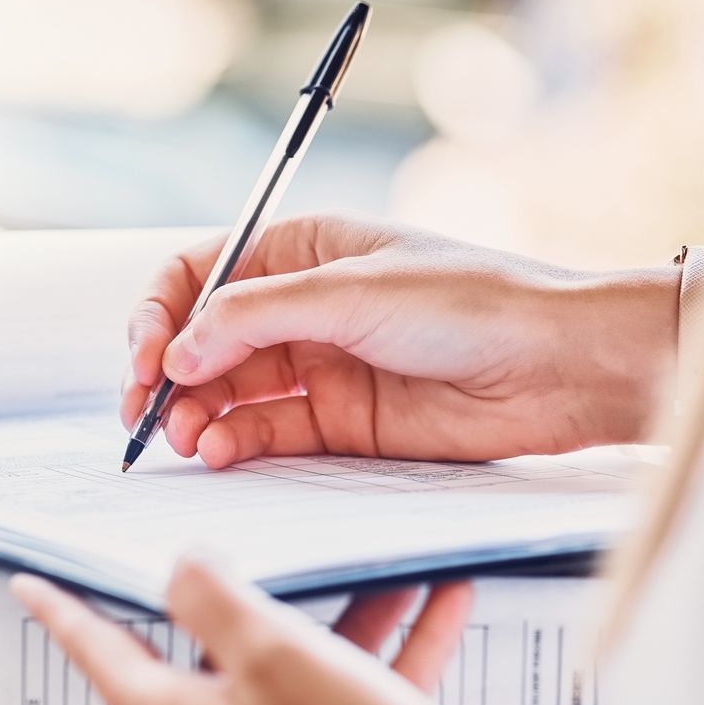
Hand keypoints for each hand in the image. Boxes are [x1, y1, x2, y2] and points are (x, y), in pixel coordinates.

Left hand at [11, 561, 492, 704]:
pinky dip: (379, 666)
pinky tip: (429, 619)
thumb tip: (180, 569)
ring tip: (390, 579)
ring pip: (291, 683)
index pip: (100, 652)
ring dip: (340, 627)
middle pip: (211, 659)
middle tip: (265, 553)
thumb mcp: (275, 654)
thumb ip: (211, 595)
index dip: (65, 608)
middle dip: (258, 600)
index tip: (32, 586)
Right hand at [122, 214, 679, 467]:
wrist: (557, 366)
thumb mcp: (351, 292)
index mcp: (304, 252)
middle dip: (169, 376)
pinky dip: (237, 445)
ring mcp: (323, 369)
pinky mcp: (344, 425)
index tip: (147, 358)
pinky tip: (223, 452)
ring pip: (231, 394)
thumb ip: (255, 319)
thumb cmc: (476, 303)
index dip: (161, 314)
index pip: (201, 276)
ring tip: (190, 439)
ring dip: (199, 416)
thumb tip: (178, 351)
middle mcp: (305, 308)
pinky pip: (270, 436)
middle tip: (147, 411)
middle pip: (205, 342)